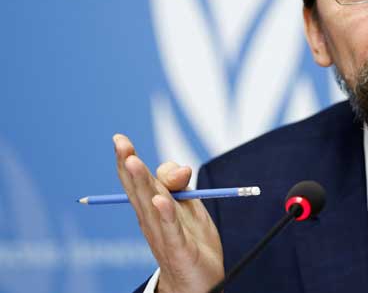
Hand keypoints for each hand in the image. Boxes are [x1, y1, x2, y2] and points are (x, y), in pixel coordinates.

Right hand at [113, 134, 223, 292]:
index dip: (128, 159)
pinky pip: (172, 229)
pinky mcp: (178, 248)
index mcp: (153, 206)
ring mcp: (163, 233)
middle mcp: (152, 218)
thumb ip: (181, 185)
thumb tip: (182, 168)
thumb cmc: (190, 240)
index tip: (119, 139)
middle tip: (121, 143)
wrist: (196, 282)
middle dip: (130, 164)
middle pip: (139, 188)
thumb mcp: (188, 206)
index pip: (138, 180)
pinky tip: (160, 201)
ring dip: (142, 182)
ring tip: (134, 162)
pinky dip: (166, 214)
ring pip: (151, 203)